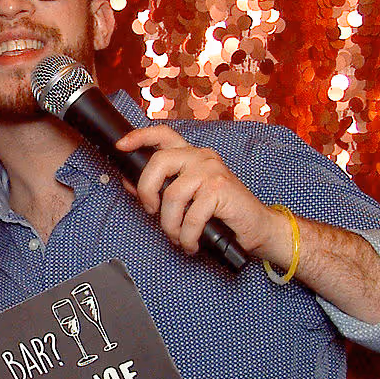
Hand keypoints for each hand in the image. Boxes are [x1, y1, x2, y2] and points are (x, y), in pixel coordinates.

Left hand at [112, 125, 288, 259]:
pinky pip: (191, 216)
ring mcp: (212, 171)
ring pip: (172, 195)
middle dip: (147, 191)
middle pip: (159, 162)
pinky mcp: (221, 189)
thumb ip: (162, 188)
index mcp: (192, 155)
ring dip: (170, 225)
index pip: (163, 135)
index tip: (121, 146)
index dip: (140, 137)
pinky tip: (192, 244)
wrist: (258, 228)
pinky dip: (187, 236)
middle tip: (151, 211)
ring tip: (178, 237)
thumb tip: (131, 183)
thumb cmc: (223, 214)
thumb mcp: (188, 199)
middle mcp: (202, 157)